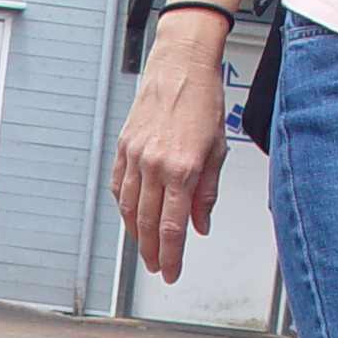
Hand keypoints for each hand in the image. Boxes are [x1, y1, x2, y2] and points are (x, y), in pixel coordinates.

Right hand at [112, 19, 227, 284]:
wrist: (180, 65)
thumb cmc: (202, 100)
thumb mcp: (217, 149)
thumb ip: (207, 192)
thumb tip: (200, 223)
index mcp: (182, 169)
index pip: (174, 227)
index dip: (172, 256)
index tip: (171, 272)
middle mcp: (155, 165)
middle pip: (148, 225)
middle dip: (153, 253)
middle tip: (157, 268)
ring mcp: (136, 157)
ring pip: (130, 209)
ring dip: (136, 235)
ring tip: (145, 249)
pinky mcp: (124, 147)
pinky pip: (120, 187)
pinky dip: (124, 208)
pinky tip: (130, 217)